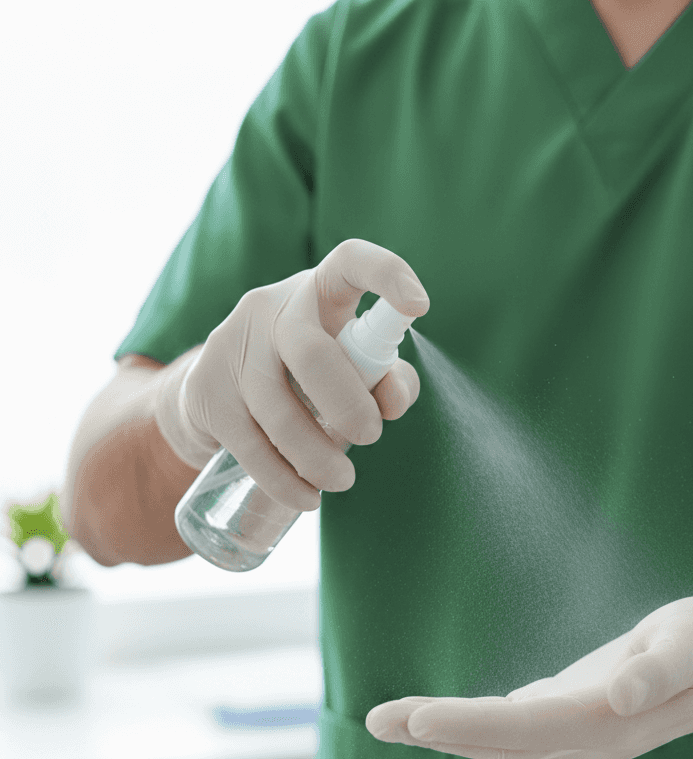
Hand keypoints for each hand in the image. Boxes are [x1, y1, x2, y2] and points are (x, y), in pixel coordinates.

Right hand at [153, 238, 428, 510]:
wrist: (217, 393)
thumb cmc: (307, 377)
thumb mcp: (351, 369)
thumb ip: (387, 381)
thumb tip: (393, 401)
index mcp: (318, 291)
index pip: (350, 260)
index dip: (386, 275)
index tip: (419, 307)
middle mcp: (270, 307)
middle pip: (311, 351)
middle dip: (347, 404)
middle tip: (369, 438)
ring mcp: (231, 346)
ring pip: (277, 409)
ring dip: (316, 456)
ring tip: (341, 481)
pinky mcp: (206, 391)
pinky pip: (249, 444)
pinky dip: (282, 480)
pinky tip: (305, 498)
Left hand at [365, 596, 692, 758]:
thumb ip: (658, 671)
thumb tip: (620, 696)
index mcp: (604, 724)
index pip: (523, 728)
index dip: (470, 725)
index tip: (418, 719)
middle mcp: (580, 741)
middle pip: (496, 741)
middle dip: (435, 730)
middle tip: (374, 719)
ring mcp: (570, 736)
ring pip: (494, 740)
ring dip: (439, 731)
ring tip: (383, 720)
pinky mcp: (564, 720)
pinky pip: (504, 727)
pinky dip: (463, 725)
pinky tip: (427, 722)